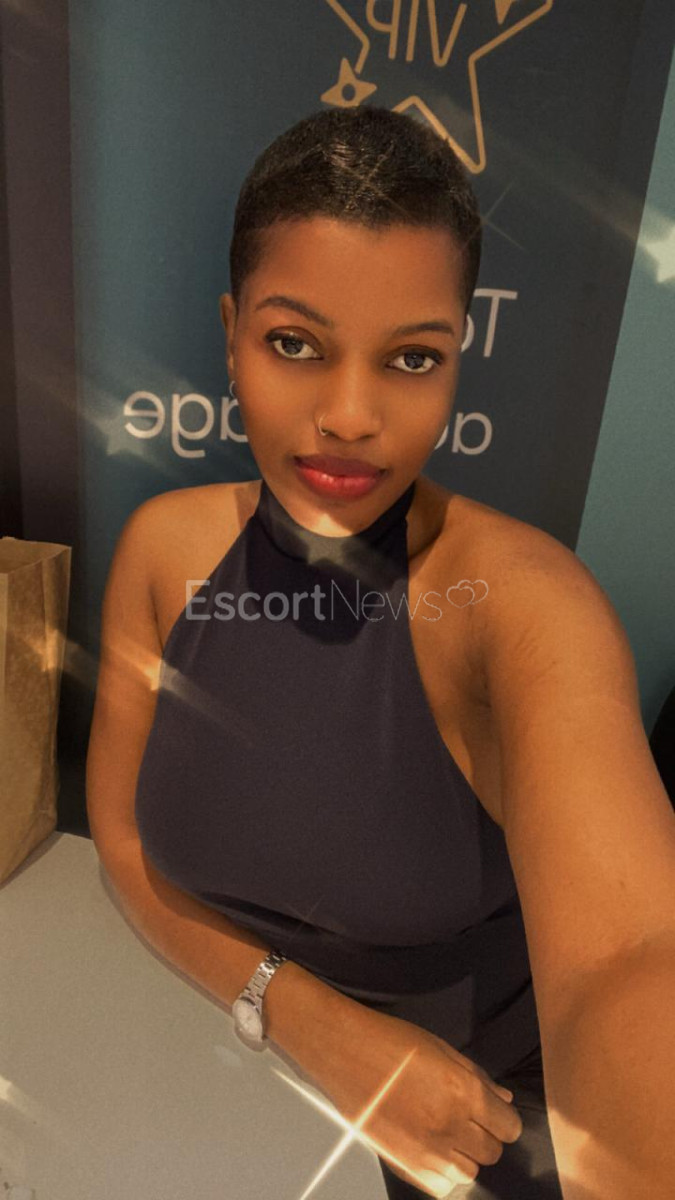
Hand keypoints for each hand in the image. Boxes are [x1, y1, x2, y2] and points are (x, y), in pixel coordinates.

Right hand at [308, 1002, 523, 1197]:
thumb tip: (503, 1098)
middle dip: (485, 1136)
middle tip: (467, 1119)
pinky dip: (441, 1173)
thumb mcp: (441, 1048)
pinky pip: (438, 1186)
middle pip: (491, 1153)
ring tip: (446, 1133)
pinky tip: (430, 1148)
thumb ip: (477, 1076)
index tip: (493, 1112)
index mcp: (463, 1092)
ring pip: (467, 1173)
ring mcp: (424, 1149)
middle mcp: (449, 1126)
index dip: (503, 1119)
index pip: (509, 1127)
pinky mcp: (401, 1163)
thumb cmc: (390, 1041)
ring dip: (463, 1156)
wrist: (343, 1051)